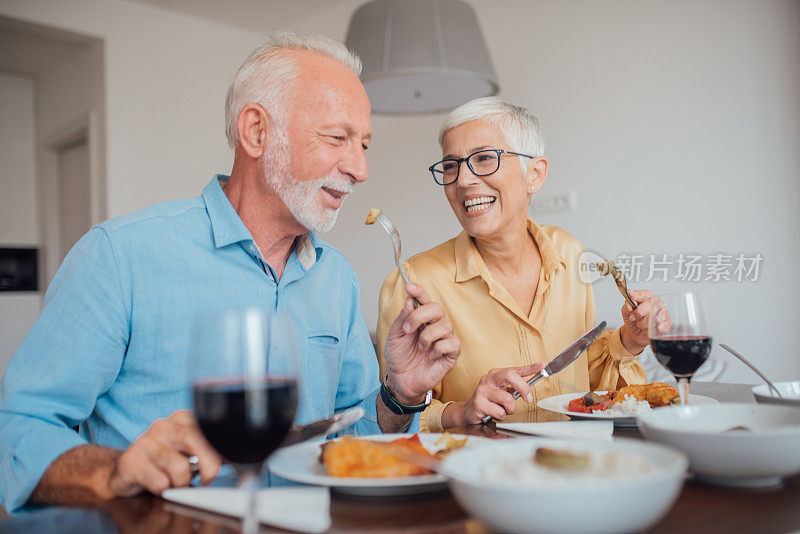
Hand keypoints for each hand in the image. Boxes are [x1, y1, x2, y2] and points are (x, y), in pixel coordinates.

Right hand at [107, 410, 221, 496]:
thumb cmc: (163, 462)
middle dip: (207, 465)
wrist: (125, 471)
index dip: (216, 453)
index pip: (207, 430)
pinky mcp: (131, 461)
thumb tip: (232, 461)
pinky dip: (163, 490)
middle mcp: (163, 426)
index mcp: (181, 419)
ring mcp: (145, 441)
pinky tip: (158, 485)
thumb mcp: (187, 452)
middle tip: (206, 481)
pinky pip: (160, 482)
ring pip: (179, 468)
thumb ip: (207, 453)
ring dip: (181, 483)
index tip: (217, 469)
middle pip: (194, 440)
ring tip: (175, 483)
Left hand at [383, 283, 459, 402]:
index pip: (424, 299)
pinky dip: (438, 348)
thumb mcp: (395, 336)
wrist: (401, 380)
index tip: (409, 286)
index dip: (419, 291)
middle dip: (420, 315)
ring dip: (427, 336)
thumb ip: (402, 318)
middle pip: (437, 308)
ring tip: (419, 347)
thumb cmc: (399, 357)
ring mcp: (444, 339)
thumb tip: (409, 301)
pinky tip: (430, 356)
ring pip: (445, 325)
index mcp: (421, 318)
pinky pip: (452, 343)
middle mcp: (435, 325)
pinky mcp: (451, 353)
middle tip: (408, 329)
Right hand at [456, 363, 545, 424]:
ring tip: (502, 409)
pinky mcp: (479, 403)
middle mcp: (488, 379)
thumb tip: (530, 387)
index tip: (542, 365)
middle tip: (528, 398)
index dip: (530, 368)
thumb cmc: (489, 402)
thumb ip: (515, 389)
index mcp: (496, 374)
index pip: (515, 369)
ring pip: (508, 399)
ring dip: (510, 409)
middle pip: (511, 376)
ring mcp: (482, 390)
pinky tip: (493, 414)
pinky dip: (501, 416)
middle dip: (523, 388)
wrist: (468, 412)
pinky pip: (500, 412)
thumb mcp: (503, 392)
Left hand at [620, 289, 670, 353]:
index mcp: (647, 298)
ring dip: (644, 323)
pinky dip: (654, 328)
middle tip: (633, 317)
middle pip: (652, 303)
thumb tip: (629, 305)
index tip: (631, 295)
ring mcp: (663, 313)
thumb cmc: (632, 320)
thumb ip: (627, 307)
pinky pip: (663, 325)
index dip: (637, 295)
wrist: (635, 333)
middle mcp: (657, 303)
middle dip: (640, 311)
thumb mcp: (626, 313)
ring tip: (640, 325)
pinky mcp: (667, 324)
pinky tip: (649, 329)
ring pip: (656, 316)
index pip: (645, 294)